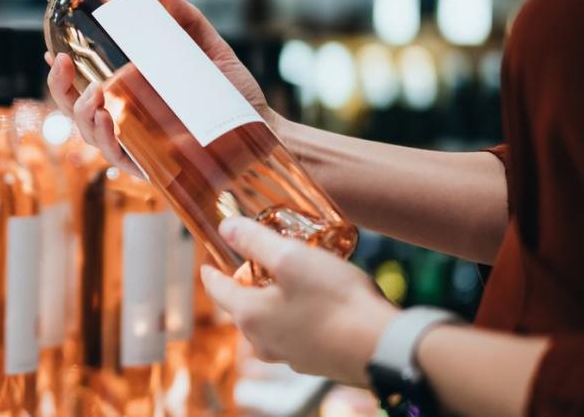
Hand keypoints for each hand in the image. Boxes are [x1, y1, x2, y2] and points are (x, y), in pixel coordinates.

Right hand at [44, 0, 281, 175]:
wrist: (263, 132)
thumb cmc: (235, 97)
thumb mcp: (211, 51)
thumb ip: (187, 21)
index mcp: (133, 96)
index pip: (86, 85)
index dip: (62, 73)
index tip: (52, 50)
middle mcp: (127, 121)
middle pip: (76, 109)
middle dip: (59, 88)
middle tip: (63, 62)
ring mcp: (136, 145)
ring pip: (88, 132)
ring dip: (81, 112)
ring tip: (93, 92)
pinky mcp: (149, 166)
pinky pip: (115, 156)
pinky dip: (105, 138)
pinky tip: (107, 119)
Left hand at [200, 216, 396, 386]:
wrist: (382, 347)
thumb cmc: (336, 301)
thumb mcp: (291, 258)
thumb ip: (255, 241)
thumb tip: (226, 228)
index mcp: (249, 315)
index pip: (216, 290)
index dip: (210, 272)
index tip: (207, 263)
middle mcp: (262, 341)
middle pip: (241, 307)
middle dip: (243, 284)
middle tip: (252, 263)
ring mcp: (288, 355)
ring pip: (267, 323)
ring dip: (270, 301)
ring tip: (285, 280)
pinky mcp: (314, 361)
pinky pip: (293, 334)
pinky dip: (294, 316)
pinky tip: (313, 304)